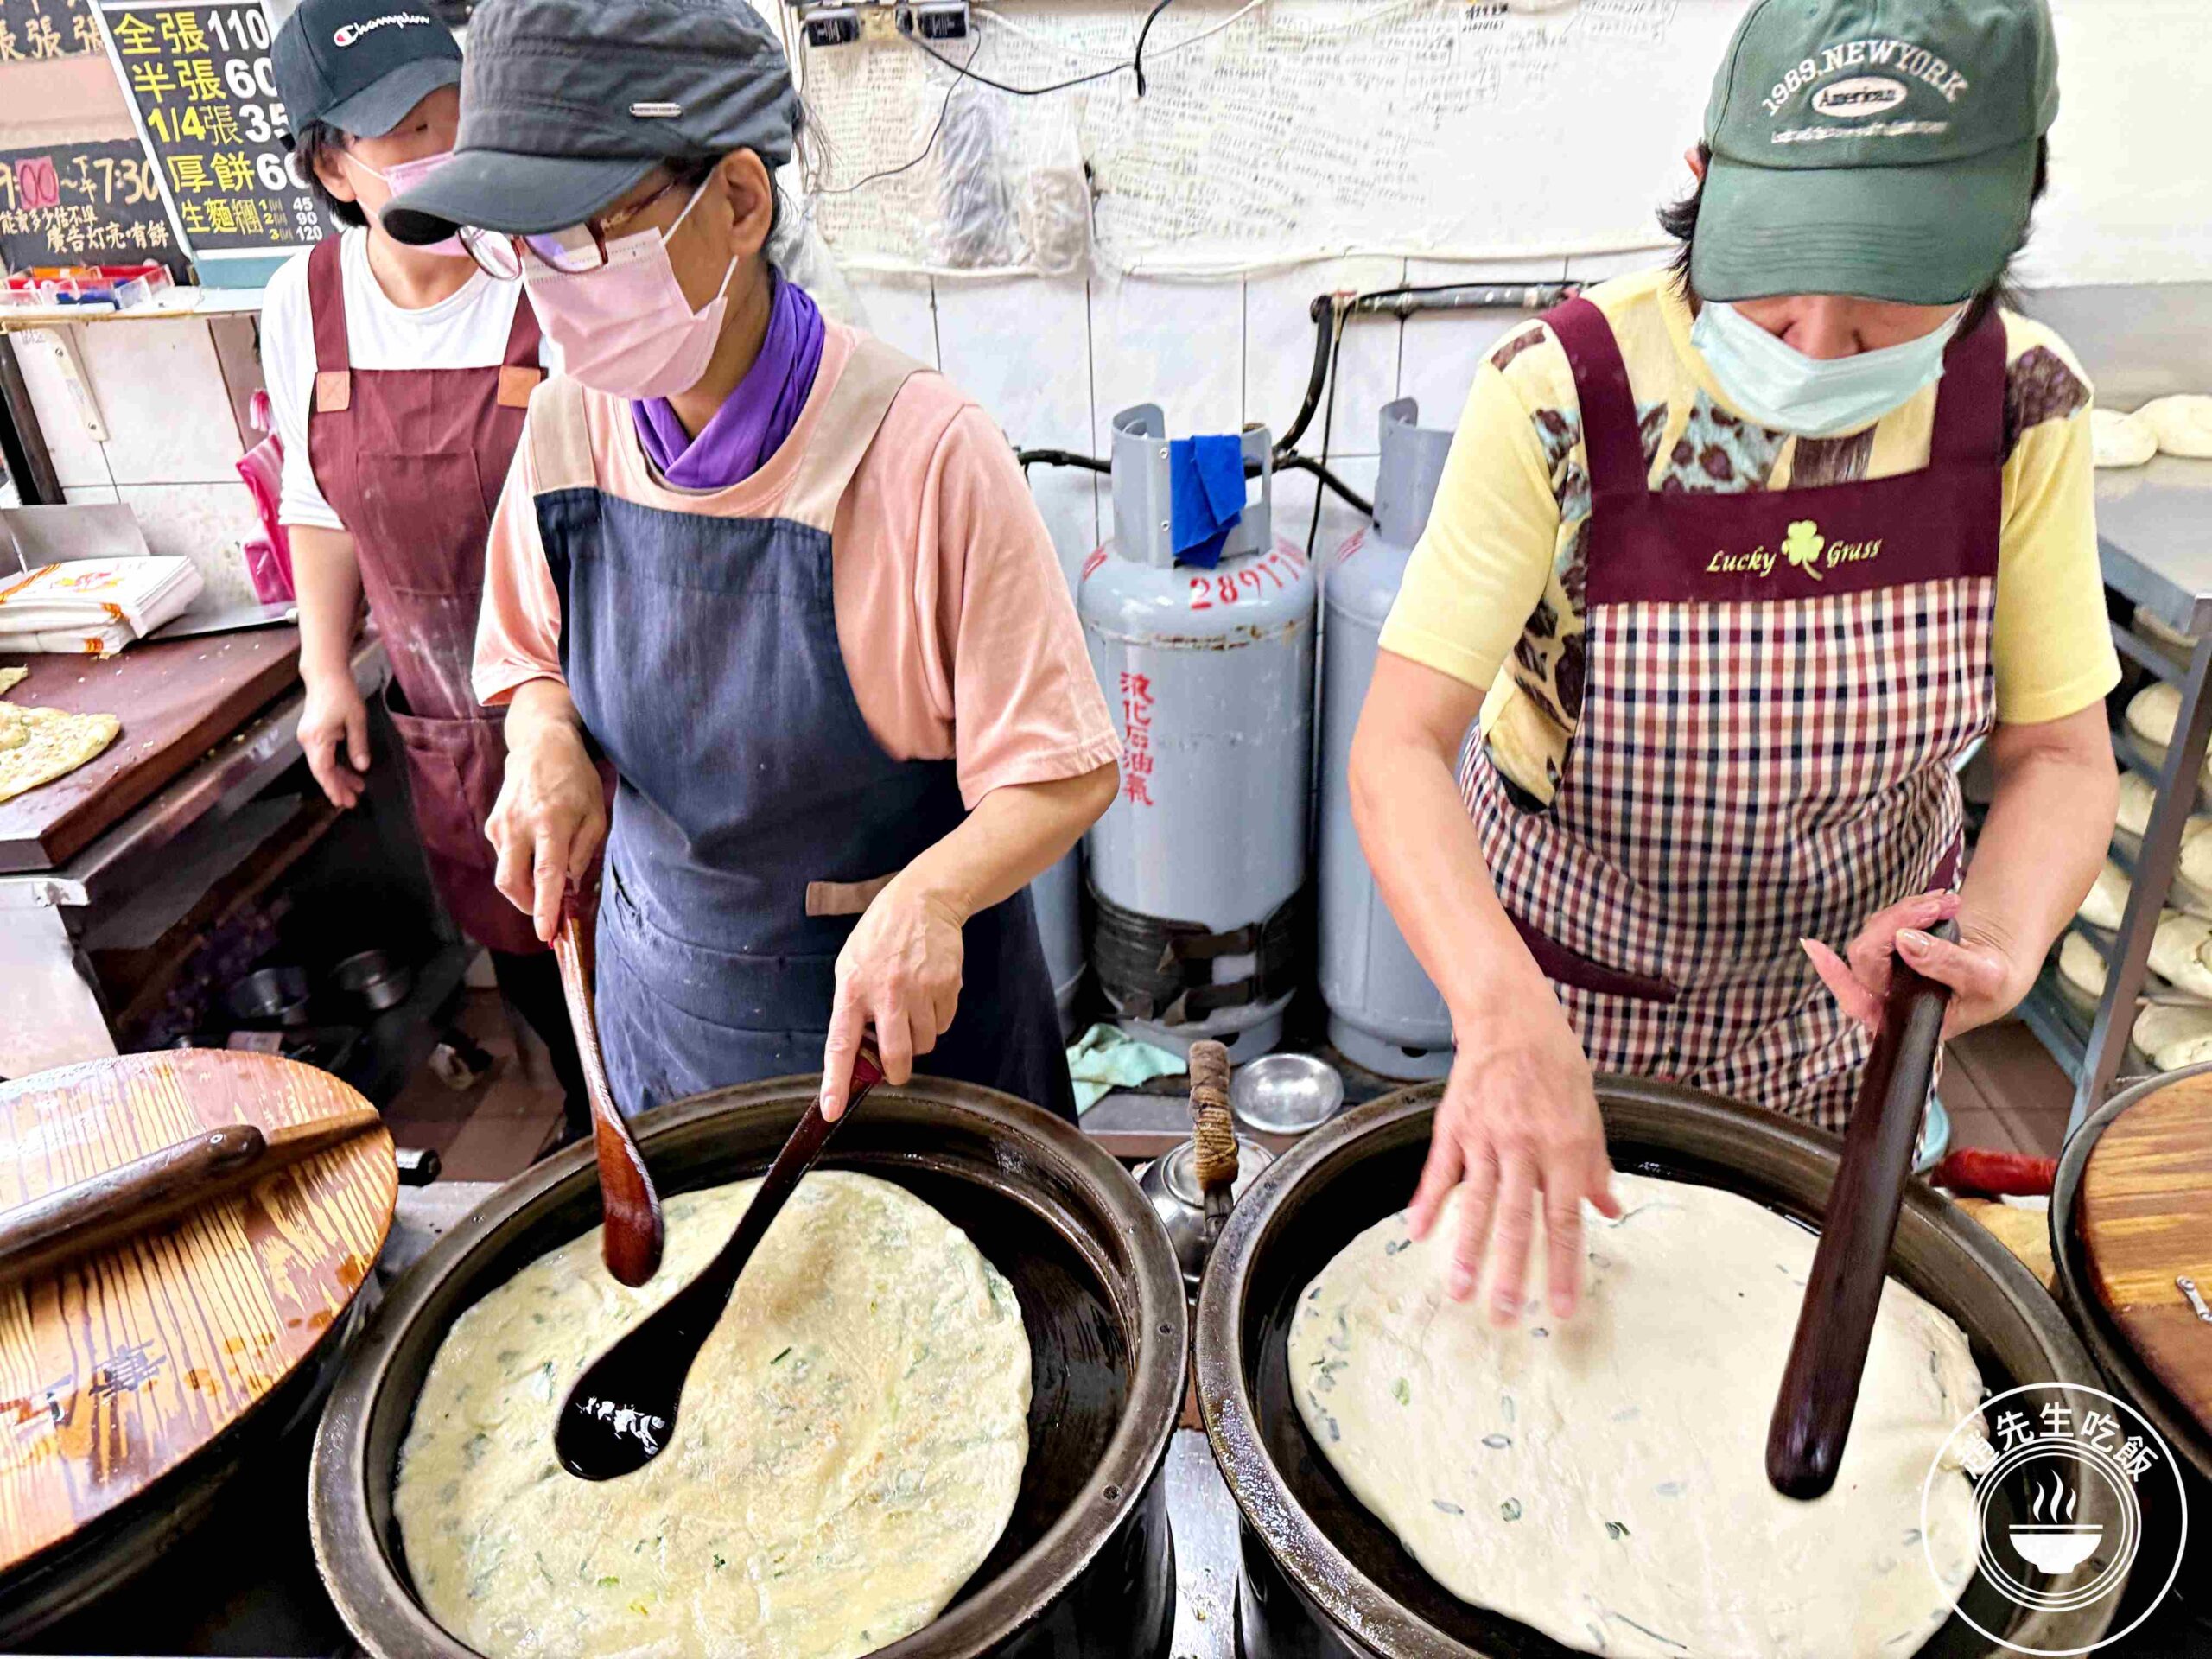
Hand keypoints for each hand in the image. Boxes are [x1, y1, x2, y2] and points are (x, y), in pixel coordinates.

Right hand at [298, 674, 369, 808]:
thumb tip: (362, 767)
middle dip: (336, 787)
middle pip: (321, 771)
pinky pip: (322, 755)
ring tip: (356, 789)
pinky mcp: (311, 733)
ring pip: (322, 764)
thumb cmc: (342, 693)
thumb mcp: (356, 719)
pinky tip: (348, 772)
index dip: (333, 787)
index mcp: (317, 737)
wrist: (325, 675)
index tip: (343, 801)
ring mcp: (307, 737)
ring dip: (338, 777)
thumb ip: (358, 745)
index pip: (323, 770)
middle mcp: (308, 740)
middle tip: (352, 802)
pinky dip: (334, 765)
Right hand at [486, 717, 606, 941]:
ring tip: (548, 879)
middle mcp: (518, 826)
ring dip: (525, 887)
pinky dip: (520, 867)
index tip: (545, 933)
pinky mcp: (492, 825)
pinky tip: (537, 853)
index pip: (545, 874)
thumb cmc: (576, 780)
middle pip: (512, 883)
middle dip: (529, 906)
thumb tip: (569, 885)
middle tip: (549, 914)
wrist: (540, 744)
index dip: (545, 907)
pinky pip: (505, 859)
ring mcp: (500, 825)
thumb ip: (583, 852)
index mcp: (550, 823)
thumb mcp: (595, 814)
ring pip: (506, 875)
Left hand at [820, 880, 963, 1118]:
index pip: (840, 1044)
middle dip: (896, 1070)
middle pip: (896, 1057)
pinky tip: (929, 995)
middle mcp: (886, 993)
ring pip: (924, 1044)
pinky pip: (944, 1025)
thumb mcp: (851, 966)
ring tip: (911, 1009)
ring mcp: (920, 990)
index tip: (832, 1109)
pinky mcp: (947, 985)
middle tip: (895, 1067)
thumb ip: (852, 1009)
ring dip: (918, 1038)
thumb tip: (858, 1055)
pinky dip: (937, 1019)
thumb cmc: (880, 938)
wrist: (921, 901)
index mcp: (853, 989)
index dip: (836, 1082)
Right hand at [1410, 1007, 1618, 1323]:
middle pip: (1516, 1220)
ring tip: (1461, 1290)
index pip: (1563, 1219)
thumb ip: (1594, 1167)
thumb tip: (1609, 1211)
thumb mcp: (1589, 1115)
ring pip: (1476, 1201)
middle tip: (1506, 1316)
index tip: (1560, 1308)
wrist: (1511, 1018)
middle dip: (1511, 1272)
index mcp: (1564, 1147)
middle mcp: (1524, 1146)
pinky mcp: (1454, 1125)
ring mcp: (1485, 1136)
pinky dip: (1428, 1201)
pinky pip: (1440, 1169)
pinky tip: (1418, 1232)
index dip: (1562, 1266)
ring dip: (1468, 1249)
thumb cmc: (1556, 1066)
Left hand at [1803, 890, 2024, 1038]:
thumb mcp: (1984, 978)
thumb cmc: (1992, 983)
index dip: (1833, 976)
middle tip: (1939, 905)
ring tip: (1948, 904)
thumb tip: (1905, 942)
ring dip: (1909, 911)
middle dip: (1899, 921)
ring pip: (1875, 931)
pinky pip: (1886, 919)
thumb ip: (1946, 963)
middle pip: (1866, 954)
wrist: (1998, 963)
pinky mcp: (1887, 945)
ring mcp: (1883, 968)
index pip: (1857, 1000)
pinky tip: (1939, 904)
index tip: (1813, 946)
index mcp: (1902, 1018)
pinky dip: (1911, 907)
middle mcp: (1885, 995)